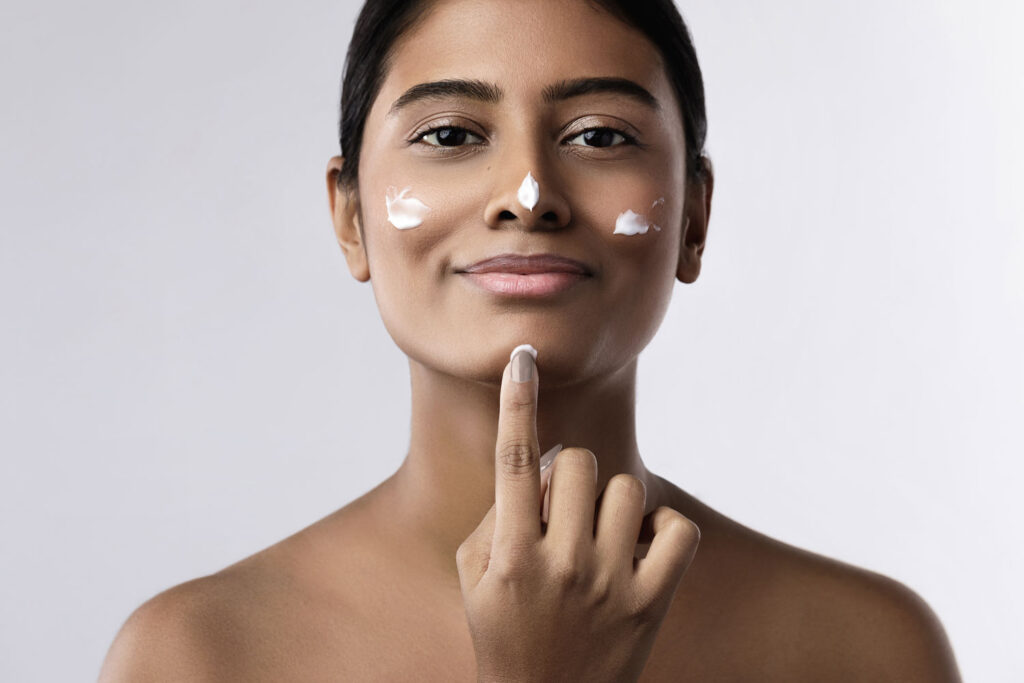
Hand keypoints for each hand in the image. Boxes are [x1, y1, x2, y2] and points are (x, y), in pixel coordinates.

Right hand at [456, 347, 700, 682]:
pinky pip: (677, 528)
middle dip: (570, 474)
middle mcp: (561, 565)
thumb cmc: (503, 632)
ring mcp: (610, 584)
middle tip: (562, 509)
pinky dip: (663, 528)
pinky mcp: (651, 602)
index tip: (523, 357)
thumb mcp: (474, 576)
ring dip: (611, 502)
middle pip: (580, 463)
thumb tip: (544, 464)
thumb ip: (498, 513)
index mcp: (510, 555)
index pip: (513, 461)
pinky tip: (641, 547)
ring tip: (599, 535)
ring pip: (627, 488)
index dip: (517, 400)